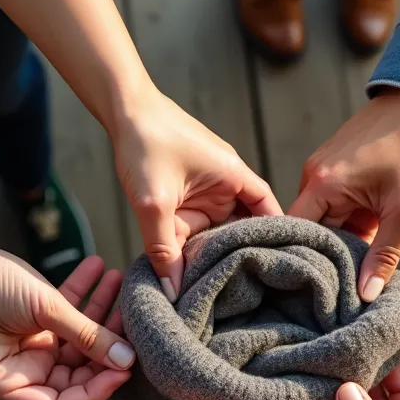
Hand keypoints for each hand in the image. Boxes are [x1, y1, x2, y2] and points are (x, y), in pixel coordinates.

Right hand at [0, 249, 135, 399]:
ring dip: (101, 312)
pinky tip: (99, 268)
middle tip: (133, 321)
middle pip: (79, 372)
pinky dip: (84, 293)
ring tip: (119, 281)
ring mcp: (32, 346)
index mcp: (14, 386)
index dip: (99, 389)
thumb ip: (84, 333)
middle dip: (107, 345)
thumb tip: (125, 358)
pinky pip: (66, 313)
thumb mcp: (41, 309)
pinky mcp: (35, 320)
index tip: (126, 366)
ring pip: (78, 339)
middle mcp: (26, 371)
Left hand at [114, 90, 281, 301]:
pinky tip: (181, 262)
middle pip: (238, 224)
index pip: (266, 208)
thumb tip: (173, 289)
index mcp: (232, 175)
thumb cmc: (145, 142)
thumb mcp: (153, 203)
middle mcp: (224, 180)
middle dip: (234, 251)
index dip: (275, 233)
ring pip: (212, 226)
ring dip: (206, 247)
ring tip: (208, 283)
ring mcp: (204, 185)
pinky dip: (188, 239)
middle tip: (235, 290)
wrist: (120, 110)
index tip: (279, 262)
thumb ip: (163, 248)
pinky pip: (194, 220)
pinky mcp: (185, 189)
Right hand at [292, 89, 399, 301]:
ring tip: (357, 270)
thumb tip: (366, 296)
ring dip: (342, 239)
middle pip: (309, 230)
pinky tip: (366, 241)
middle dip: (328, 256)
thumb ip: (385, 255)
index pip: (296, 234)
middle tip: (343, 291)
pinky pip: (334, 204)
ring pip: (324, 219)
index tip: (320, 293)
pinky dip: (348, 222)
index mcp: (322, 184)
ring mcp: (323, 170)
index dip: (306, 264)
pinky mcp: (336, 167)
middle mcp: (313, 176)